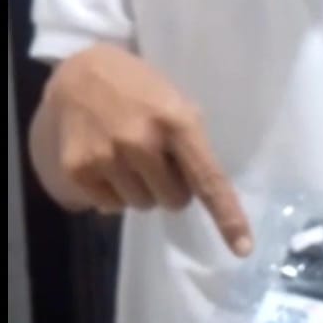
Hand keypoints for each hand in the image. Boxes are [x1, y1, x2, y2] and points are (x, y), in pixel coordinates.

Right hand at [39, 45, 251, 255]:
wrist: (80, 73)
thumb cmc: (139, 90)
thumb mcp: (176, 103)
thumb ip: (191, 145)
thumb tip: (202, 195)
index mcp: (176, 122)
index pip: (208, 179)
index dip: (227, 216)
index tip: (243, 248)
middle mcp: (142, 141)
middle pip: (173, 202)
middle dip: (170, 187)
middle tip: (157, 158)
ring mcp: (107, 156)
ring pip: (141, 206)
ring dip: (141, 189)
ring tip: (128, 155)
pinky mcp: (79, 169)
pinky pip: (110, 206)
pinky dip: (113, 191)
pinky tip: (106, 160)